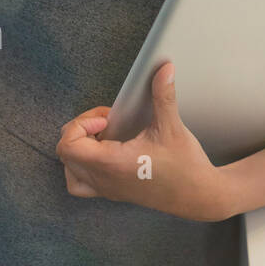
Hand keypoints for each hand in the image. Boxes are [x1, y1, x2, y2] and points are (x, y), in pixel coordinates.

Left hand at [55, 62, 229, 221]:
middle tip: (106, 123)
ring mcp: (108, 190)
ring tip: (102, 139)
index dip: (81, 125)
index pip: (69, 146)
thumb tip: (165, 69)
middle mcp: (104, 180)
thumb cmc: (185, 167)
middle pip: (66, 155)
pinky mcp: (115, 193)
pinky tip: (106, 154)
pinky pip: (83, 183)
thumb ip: (164, 95)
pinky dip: (84, 168)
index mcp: (112, 164)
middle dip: (80, 132)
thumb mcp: (172, 127)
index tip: (107, 118)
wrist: (199, 196)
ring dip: (79, 151)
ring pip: (71, 172)